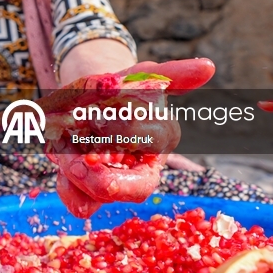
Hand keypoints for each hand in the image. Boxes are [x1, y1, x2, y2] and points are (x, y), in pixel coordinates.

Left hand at [51, 58, 214, 217]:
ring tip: (64, 150)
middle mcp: (141, 166)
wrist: (79, 101)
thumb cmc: (113, 91)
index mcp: (160, 137)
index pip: (158, 141)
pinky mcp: (89, 193)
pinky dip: (67, 189)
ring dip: (78, 178)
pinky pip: (81, 205)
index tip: (98, 119)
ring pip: (104, 199)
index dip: (130, 132)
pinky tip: (63, 165)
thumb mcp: (137, 77)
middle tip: (81, 159)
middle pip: (138, 188)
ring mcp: (115, 182)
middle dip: (107, 178)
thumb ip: (172, 74)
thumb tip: (209, 67)